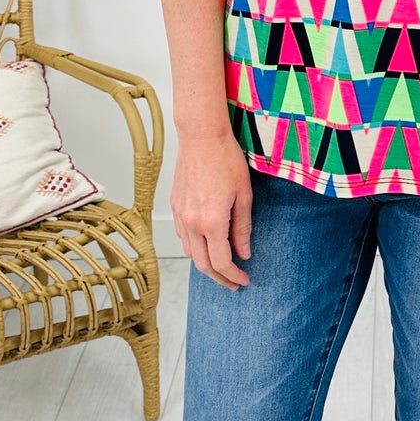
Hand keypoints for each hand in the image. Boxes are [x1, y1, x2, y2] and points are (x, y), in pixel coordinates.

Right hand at [171, 131, 252, 287]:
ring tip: (222, 266)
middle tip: (234, 283)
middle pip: (203, 264)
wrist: (202, 137)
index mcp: (212, 222)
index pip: (222, 262)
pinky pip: (183, 237)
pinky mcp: (175, 207)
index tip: (243, 280)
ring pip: (190, 253)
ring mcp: (181, 215)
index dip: (233, 276)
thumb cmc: (226, 160)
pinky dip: (195, 247)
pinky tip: (207, 244)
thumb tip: (244, 252)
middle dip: (220, 278)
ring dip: (206, 264)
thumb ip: (242, 228)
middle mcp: (192, 223)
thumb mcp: (244, 196)